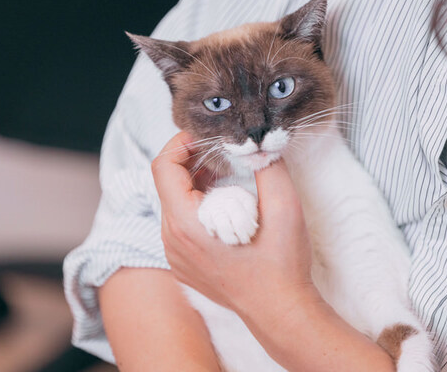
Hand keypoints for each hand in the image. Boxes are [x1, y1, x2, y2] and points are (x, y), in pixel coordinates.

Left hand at [152, 131, 317, 312]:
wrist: (279, 311)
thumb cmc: (281, 263)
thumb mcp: (284, 207)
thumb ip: (268, 166)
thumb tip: (256, 146)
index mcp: (186, 222)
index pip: (162, 167)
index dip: (180, 143)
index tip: (205, 137)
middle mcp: (172, 239)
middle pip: (167, 184)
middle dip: (192, 162)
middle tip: (223, 156)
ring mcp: (175, 255)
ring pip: (173, 203)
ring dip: (195, 184)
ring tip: (227, 181)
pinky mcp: (183, 264)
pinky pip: (179, 224)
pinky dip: (196, 207)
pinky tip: (225, 209)